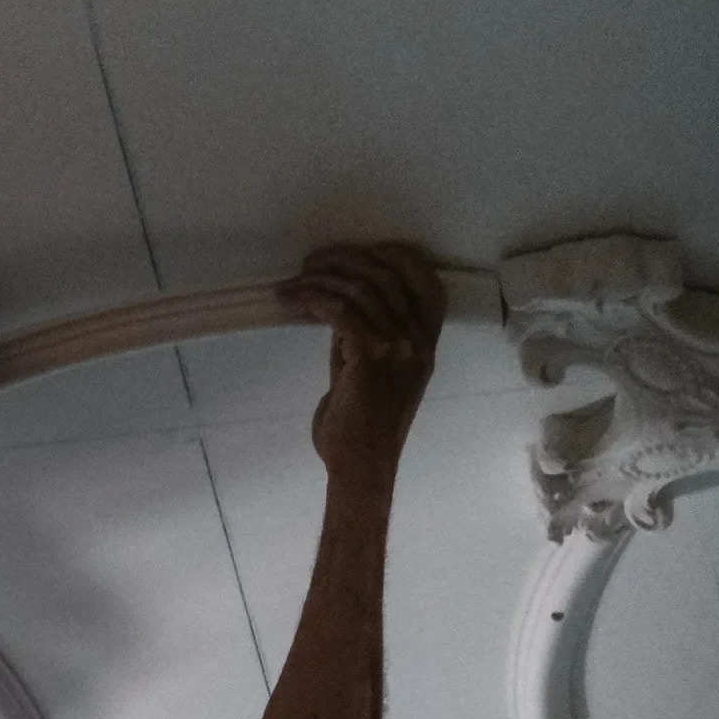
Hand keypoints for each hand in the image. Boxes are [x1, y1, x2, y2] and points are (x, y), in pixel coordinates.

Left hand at [280, 243, 444, 479]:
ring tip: (295, 281)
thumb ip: (362, 340)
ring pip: (361, 289)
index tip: (361, 251)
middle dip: (346, 261)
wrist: (361, 467)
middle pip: (387, 276)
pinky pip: (341, 310)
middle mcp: (418, 342)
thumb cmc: (361, 429)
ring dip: (321, 278)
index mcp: (425, 345)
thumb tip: (338, 308)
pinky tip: (292, 298)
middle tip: (312, 264)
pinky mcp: (370, 357)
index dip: (396, 257)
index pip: (427, 284)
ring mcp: (398, 348)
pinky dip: (312, 298)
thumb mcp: (370, 375)